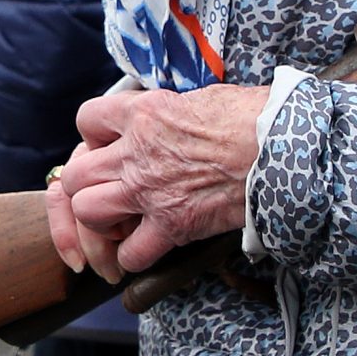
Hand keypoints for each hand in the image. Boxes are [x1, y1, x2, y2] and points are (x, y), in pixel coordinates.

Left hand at [43, 85, 266, 282]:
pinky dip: (132, 258)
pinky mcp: (172, 225)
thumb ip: (167, 111)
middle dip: (85, 185)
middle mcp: (136, 153)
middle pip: (75, 175)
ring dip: (100, 222)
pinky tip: (146, 248)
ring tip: (120, 220)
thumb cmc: (251, 116)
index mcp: (143, 113)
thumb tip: (166, 118)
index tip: (109, 144)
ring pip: (87, 212)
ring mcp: (149, 191)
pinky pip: (130, 254)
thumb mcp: (199, 97)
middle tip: (108, 189)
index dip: (94, 135)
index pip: (87, 119)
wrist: (281, 146)